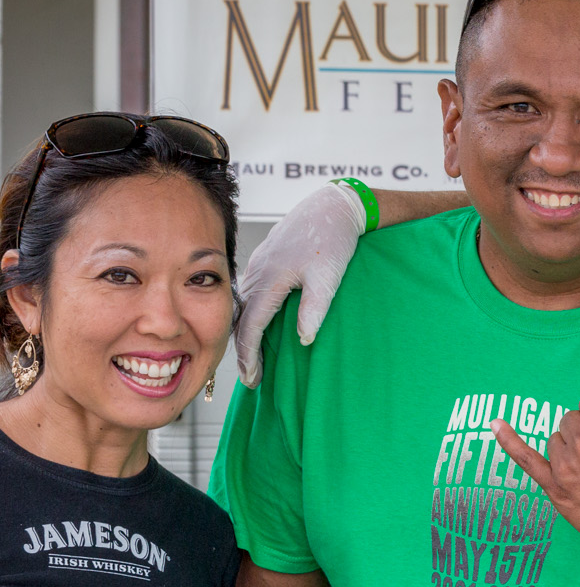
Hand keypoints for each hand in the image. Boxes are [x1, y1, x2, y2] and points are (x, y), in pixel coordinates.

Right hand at [233, 182, 367, 386]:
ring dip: (243, 332)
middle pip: (240, 319)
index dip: (250, 356)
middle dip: (242, 350)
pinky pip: (249, 292)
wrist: (332, 206)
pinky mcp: (266, 260)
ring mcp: (259, 265)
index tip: (253, 380)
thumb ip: (314, 308)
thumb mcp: (327, 278)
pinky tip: (256, 323)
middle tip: (251, 377)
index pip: (251, 327)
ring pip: (242, 305)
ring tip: (251, 357)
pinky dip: (248, 313)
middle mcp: (256, 273)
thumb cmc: (333, 240)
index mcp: (269, 280)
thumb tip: (303, 339)